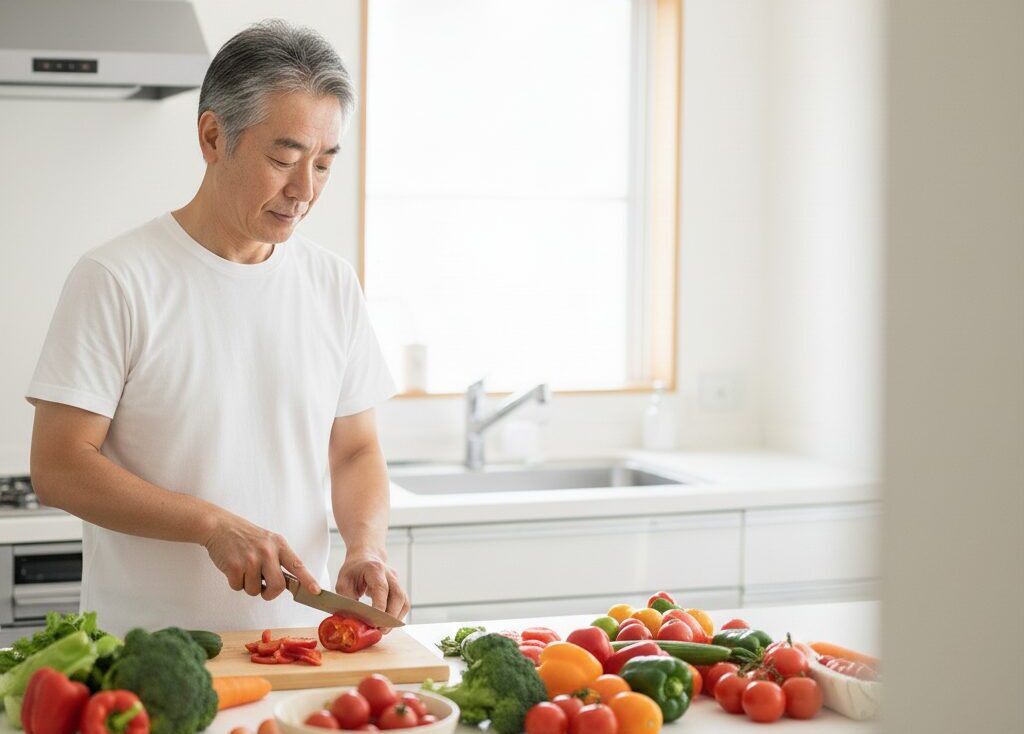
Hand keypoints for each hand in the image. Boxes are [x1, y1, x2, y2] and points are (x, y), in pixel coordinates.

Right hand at [203, 511, 319, 600]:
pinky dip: (235, 582)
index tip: (315, 591)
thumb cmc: (245, 536)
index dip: (308, 580)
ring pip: (255, 590)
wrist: (220, 526)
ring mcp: (251, 559)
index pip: (297, 565)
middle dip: (270, 593)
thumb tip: (286, 584)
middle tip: (264, 589)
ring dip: (248, 585)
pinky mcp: (234, 566)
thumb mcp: (268, 541)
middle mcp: (267, 552)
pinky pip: (238, 587)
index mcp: (279, 545)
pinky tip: (233, 568)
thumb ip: (278, 559)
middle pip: (278, 586)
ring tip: (244, 568)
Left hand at [335, 550, 409, 628]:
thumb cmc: (353, 571)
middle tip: (381, 630)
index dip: (380, 605)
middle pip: (397, 595)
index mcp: (374, 569)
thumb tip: (353, 619)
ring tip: (384, 629)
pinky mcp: (399, 589)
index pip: (381, 588)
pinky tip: (388, 623)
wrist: (364, 558)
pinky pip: (403, 604)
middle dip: (391, 616)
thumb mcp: (343, 583)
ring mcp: (396, 581)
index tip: (375, 621)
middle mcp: (389, 574)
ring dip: (396, 618)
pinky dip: (397, 615)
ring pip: (403, 601)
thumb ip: (348, 600)